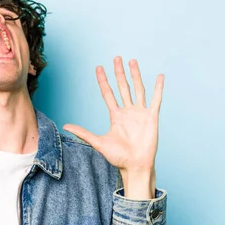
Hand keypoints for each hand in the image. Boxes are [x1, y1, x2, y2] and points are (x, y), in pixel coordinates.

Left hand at [63, 56, 163, 175]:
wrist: (135, 166)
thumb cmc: (118, 157)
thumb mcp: (98, 142)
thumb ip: (83, 133)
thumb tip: (65, 126)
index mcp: (116, 116)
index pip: (108, 94)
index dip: (103, 81)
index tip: (98, 68)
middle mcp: (128, 112)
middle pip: (122, 87)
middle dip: (119, 73)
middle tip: (116, 58)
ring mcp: (140, 113)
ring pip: (138, 89)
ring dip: (135, 75)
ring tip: (132, 61)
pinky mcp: (151, 117)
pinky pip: (155, 100)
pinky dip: (158, 88)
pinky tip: (159, 76)